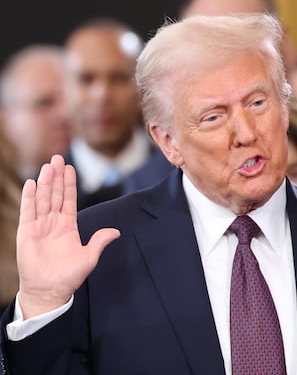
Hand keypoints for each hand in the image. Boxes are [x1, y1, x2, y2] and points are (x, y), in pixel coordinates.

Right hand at [17, 155, 119, 318]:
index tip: (70, 168)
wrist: (50, 291)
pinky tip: (31, 184)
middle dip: (56, 177)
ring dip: (45, 182)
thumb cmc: (69, 276)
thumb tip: (116, 232)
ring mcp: (39, 226)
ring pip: (42, 199)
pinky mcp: (26, 233)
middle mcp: (53, 222)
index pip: (69, 199)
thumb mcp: (89, 256)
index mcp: (68, 226)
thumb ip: (100, 241)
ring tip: (48, 166)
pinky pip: (28, 212)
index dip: (69, 184)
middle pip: (54, 194)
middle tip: (57, 158)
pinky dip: (29, 198)